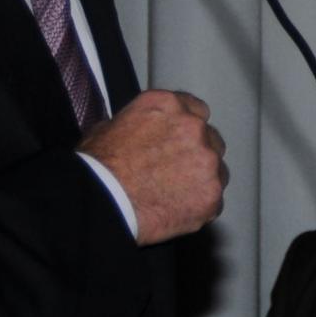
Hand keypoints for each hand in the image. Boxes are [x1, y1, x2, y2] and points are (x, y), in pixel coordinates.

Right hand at [80, 91, 227, 241]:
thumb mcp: (107, 128)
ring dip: (202, 179)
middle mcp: (194, 127)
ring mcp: (207, 161)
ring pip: (217, 170)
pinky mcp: (212, 194)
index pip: (196, 109)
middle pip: (210, 139)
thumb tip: (139, 130)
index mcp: (168, 105)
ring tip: (174, 194)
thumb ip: (137, 123)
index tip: (180, 140)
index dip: (187, 127)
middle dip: (197, 154)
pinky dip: (200, 206)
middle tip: (176, 171)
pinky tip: (177, 211)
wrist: (100, 202)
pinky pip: (214, 200)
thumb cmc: (97, 168)